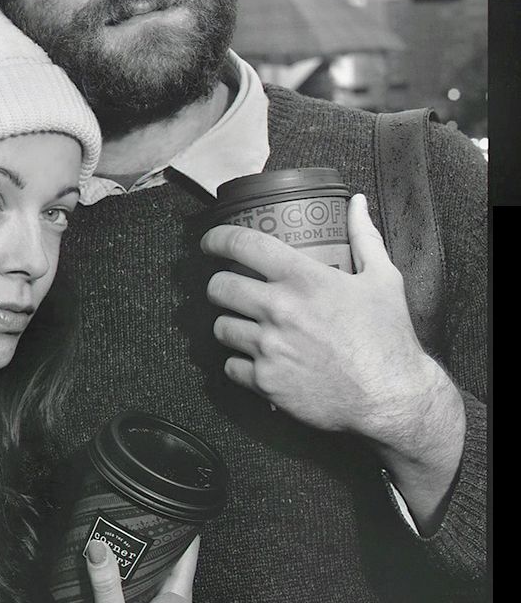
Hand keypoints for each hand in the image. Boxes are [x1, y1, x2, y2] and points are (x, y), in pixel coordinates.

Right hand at [86, 536, 199, 602]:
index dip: (188, 547)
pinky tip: (132, 590)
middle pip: (177, 582)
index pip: (186, 572)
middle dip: (171, 556)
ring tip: (148, 551)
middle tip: (162, 529)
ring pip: (165, 598)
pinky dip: (146, 594)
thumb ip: (106, 585)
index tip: (189, 523)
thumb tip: (100, 548)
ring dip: (158, 576)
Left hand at [201, 195, 464, 530]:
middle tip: (229, 288)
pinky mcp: (266, 381)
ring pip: (221, 327)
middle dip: (219, 285)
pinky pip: (230, 366)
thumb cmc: (388, 338)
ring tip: (245, 325)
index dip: (218, 238)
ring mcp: (269, 347)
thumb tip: (358, 203)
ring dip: (229, 324)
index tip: (211, 242)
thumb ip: (365, 237)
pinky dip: (239, 363)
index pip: (242, 244)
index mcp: (303, 279)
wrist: (391, 399)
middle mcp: (279, 310)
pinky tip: (256, 360)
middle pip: (218, 287)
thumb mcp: (383, 279)